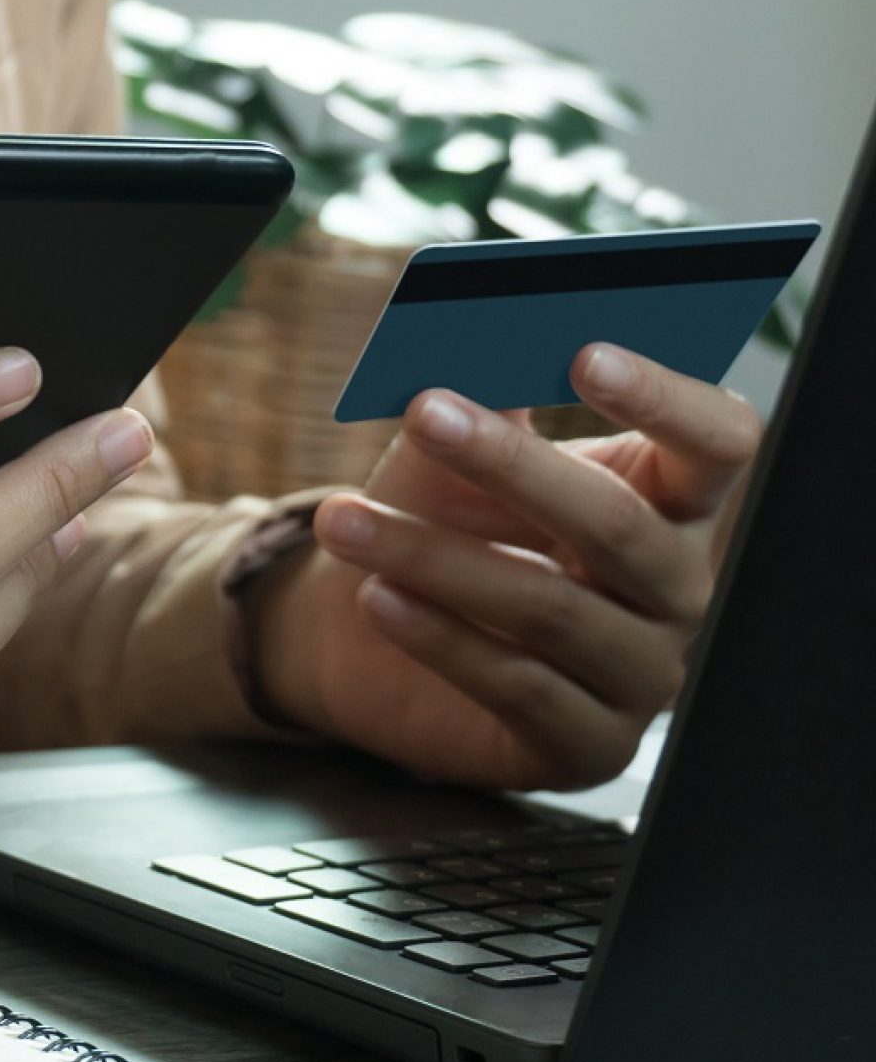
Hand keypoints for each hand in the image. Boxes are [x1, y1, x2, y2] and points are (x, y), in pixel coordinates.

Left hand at [257, 343, 760, 788]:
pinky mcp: (586, 747)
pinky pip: (520, 689)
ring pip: (551, 611)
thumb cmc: (434, 515)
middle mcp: (676, 589)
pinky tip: (375, 598)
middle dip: (512, 469)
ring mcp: (641, 676)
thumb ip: (482, 383)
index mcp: (672, 500)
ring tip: (343, 519)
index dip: (664, 397)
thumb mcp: (453, 445)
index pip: (719, 442)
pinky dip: (439, 638)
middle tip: (425, 412)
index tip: (583, 350)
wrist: (367, 623)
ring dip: (436, 558)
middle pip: (620, 528)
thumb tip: (484, 314)